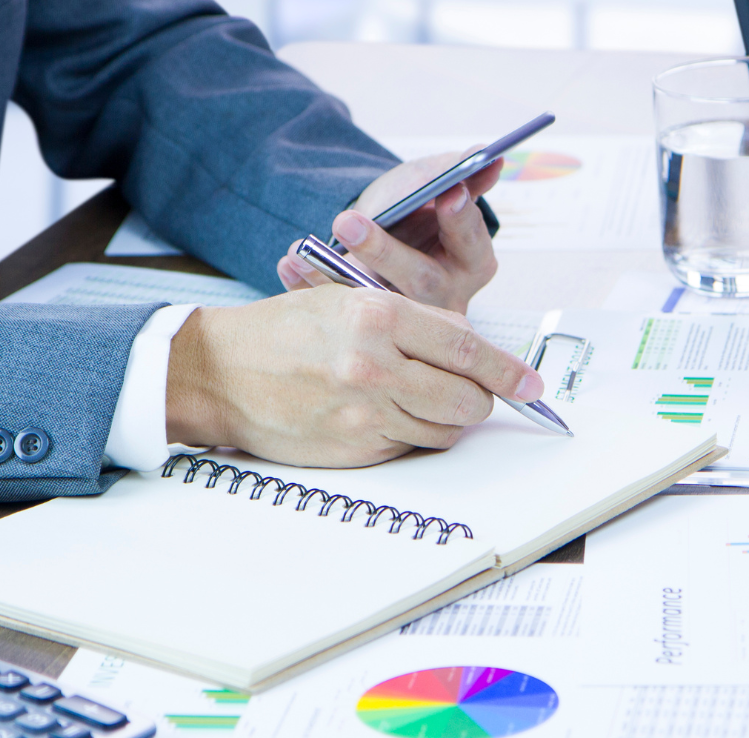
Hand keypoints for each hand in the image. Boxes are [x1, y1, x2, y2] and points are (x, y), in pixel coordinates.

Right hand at [165, 285, 544, 467]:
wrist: (218, 372)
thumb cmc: (282, 330)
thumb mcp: (346, 298)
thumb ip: (410, 320)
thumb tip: (470, 347)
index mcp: (377, 316)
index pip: (465, 347)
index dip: (505, 369)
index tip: (531, 383)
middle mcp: (374, 366)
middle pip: (466, 399)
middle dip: (479, 399)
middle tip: (472, 393)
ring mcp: (363, 414)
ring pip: (443, 430)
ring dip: (445, 419)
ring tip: (418, 400)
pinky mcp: (352, 449)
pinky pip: (409, 448)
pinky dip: (411, 436)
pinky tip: (386, 415)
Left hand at [277, 150, 501, 312]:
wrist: (384, 234)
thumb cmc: (414, 210)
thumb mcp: (434, 185)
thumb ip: (459, 172)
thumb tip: (488, 156)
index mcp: (473, 262)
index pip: (471, 242)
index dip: (461, 219)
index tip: (448, 194)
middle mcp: (445, 296)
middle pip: (422, 280)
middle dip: (383, 250)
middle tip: (346, 220)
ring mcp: (406, 319)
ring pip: (375, 303)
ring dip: (334, 275)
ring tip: (302, 249)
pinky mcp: (370, 327)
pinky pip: (340, 313)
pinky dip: (310, 285)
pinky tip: (290, 262)